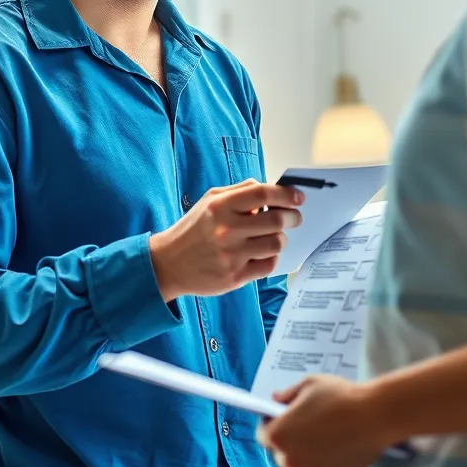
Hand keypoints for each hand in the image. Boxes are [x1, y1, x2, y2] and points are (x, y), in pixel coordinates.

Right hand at [149, 179, 303, 299]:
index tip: (298, 197)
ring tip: (274, 236)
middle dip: (293, 218)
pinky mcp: (234, 277)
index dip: (286, 194)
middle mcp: (226, 230)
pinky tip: (263, 253)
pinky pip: (268, 265)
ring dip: (281, 239)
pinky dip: (271, 257)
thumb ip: (240, 191)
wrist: (168, 263)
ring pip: (276, 244)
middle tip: (294, 218)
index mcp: (220, 206)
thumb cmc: (193, 229)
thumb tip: (269, 189)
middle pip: (277, 221)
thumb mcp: (209, 200)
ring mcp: (231, 255)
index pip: (263, 194)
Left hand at [259, 376, 389, 466]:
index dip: (271, 425)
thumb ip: (287, 394)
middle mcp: (289, 460)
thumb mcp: (309, 385)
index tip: (282, 420)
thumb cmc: (341, 396)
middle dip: (290, 442)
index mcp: (278, 435)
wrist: (374, 416)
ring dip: (309, 456)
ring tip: (328, 438)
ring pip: (302, 466)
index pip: (263, 435)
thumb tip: (276, 399)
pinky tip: (340, 449)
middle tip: (309, 427)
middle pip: (281, 454)